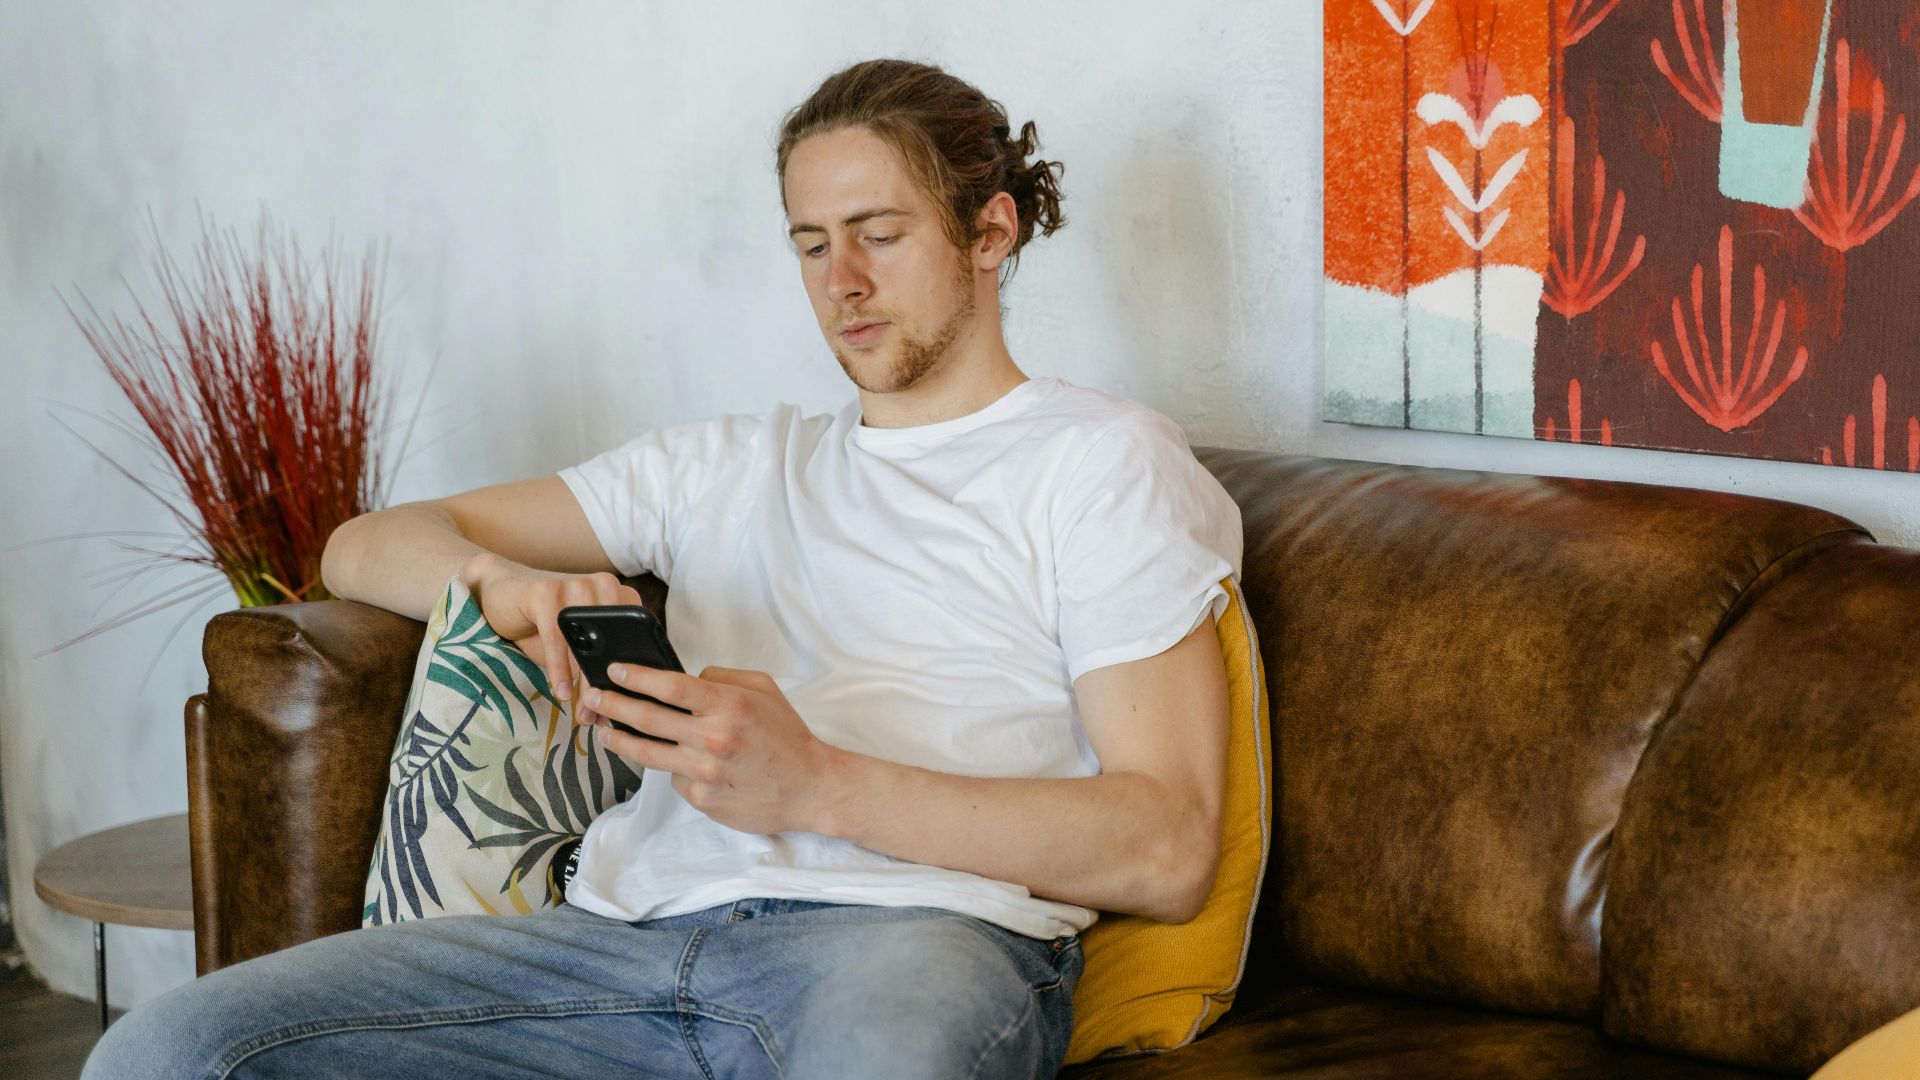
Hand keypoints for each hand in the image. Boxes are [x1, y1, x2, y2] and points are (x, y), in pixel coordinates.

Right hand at [459, 551, 640, 722]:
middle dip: (607, 685)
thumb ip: (600, 664)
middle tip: (602, 717)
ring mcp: (575, 583)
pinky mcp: (546, 591)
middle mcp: (604, 585)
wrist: (502, 592)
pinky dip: (560, 670)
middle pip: (612, 644)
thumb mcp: (579, 643)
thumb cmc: (547, 623)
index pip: (634, 640)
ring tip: (584, 712)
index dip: (630, 677)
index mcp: (621, 596)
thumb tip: (619, 705)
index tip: (625, 708)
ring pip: (586, 644)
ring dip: (585, 683)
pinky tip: (562, 693)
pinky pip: (557, 638)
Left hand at [583, 664, 840, 835]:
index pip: (669, 686)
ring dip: (620, 740)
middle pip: (647, 719)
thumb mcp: (764, 690)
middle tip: (592, 698)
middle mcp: (713, 738)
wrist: (809, 788)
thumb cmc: (787, 737)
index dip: (636, 677)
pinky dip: (674, 768)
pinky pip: (675, 778)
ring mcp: (705, 771)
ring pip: (648, 753)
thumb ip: (722, 678)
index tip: (614, 671)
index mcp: (728, 705)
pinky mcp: (703, 799)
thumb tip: (687, 678)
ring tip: (606, 731)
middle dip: (613, 705)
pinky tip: (682, 763)